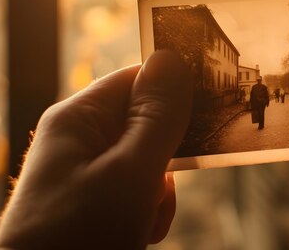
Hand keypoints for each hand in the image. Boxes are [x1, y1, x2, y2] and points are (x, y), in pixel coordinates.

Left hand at [0, 51, 192, 249]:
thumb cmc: (78, 237)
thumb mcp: (129, 172)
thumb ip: (156, 116)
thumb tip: (172, 57)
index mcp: (79, 119)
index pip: (137, 79)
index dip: (175, 89)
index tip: (210, 107)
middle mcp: (82, 141)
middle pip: (147, 124)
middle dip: (167, 155)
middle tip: (160, 183)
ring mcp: (90, 173)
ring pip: (149, 163)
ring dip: (158, 191)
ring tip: (141, 217)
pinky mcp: (98, 202)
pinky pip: (139, 192)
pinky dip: (148, 211)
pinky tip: (138, 231)